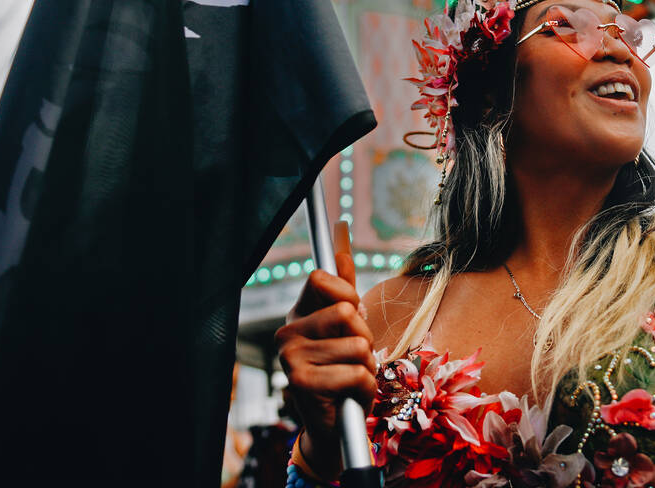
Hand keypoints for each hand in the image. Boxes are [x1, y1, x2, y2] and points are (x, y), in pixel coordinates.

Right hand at [276, 222, 376, 478]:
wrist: (336, 426)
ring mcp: (290, 358)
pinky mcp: (300, 383)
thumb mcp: (350, 325)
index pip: (321, 277)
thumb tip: (340, 228)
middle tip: (356, 356)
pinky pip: (357, 372)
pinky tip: (349, 395)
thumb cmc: (345, 371)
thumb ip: (344, 282)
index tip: (353, 316)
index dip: (348, 294)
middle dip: (365, 337)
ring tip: (353, 378)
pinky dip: (364, 387)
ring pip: (358, 345)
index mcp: (298, 314)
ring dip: (367, 365)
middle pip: (346, 311)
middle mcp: (286, 332)